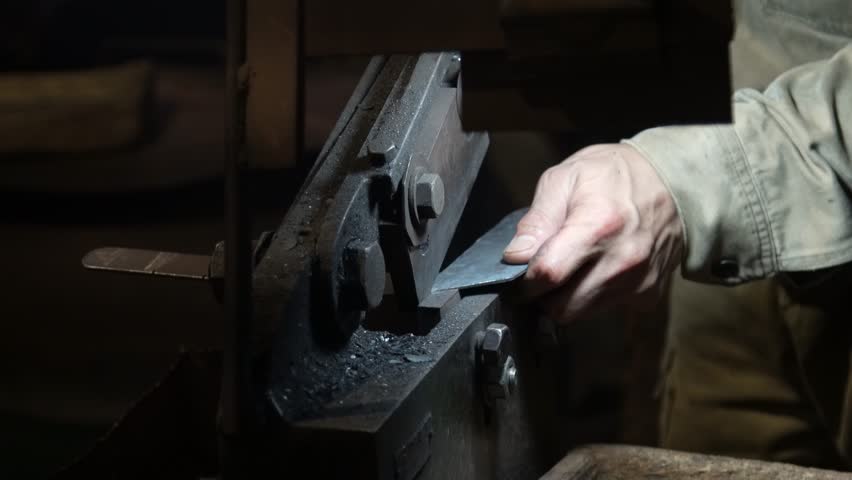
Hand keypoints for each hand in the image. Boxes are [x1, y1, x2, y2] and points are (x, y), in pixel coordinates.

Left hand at [503, 144, 682, 321]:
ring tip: (569, 266)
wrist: (674, 181)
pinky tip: (594, 270)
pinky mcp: (647, 294)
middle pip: (562, 306)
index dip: (524, 279)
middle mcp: (621, 260)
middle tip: (542, 271)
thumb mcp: (565, 178)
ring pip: (581, 313)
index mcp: (597, 226)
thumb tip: (515, 256)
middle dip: (542, 295)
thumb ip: (537, 220)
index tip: (519, 274)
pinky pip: (604, 309)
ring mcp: (637, 281)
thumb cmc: (614, 175)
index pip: (548, 274)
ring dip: (566, 298)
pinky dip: (591, 296)